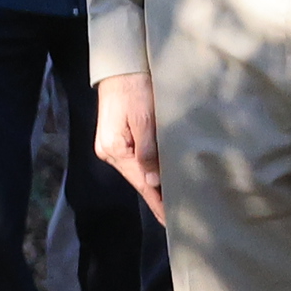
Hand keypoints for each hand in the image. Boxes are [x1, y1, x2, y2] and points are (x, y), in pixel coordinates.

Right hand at [96, 70, 162, 220]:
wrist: (121, 68)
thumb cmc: (135, 90)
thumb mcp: (144, 119)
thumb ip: (148, 150)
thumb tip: (153, 182)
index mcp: (114, 149)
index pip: (140, 183)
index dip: (156, 202)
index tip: (171, 222)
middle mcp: (109, 152)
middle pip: (138, 179)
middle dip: (157, 197)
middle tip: (181, 216)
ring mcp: (112, 146)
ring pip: (138, 171)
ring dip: (155, 184)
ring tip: (176, 200)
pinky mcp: (118, 139)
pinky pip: (137, 161)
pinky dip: (150, 171)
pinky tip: (161, 179)